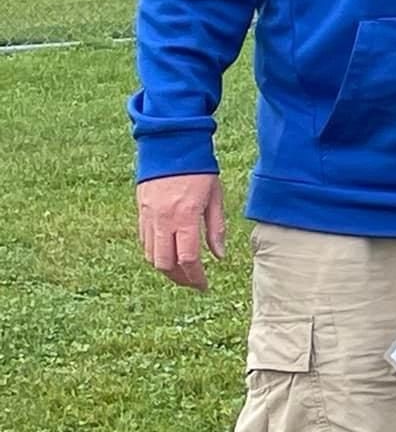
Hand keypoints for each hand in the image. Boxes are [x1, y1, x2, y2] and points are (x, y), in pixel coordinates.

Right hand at [137, 173, 225, 290]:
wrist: (170, 146)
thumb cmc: (198, 170)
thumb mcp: (214, 197)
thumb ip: (216, 229)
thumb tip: (219, 256)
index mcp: (185, 216)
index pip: (188, 259)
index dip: (196, 277)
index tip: (204, 285)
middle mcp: (163, 220)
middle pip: (165, 264)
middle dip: (179, 279)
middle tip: (193, 283)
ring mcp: (149, 217)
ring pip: (151, 256)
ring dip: (166, 269)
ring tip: (182, 272)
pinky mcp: (140, 212)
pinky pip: (144, 242)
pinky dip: (155, 253)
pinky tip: (168, 254)